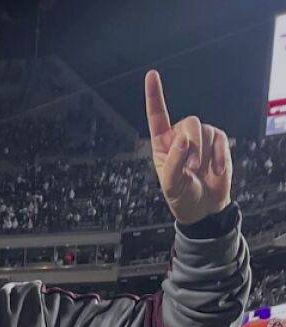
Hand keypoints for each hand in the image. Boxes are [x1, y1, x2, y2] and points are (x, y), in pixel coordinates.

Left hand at [145, 69, 231, 224]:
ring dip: (204, 152)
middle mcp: (180, 137)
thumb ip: (173, 162)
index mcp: (162, 144)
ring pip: (205, 130)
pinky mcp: (217, 143)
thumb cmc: (181, 195)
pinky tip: (214, 170)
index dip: (155, 95)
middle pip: (189, 122)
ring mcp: (199, 139)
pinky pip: (220, 138)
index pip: (157, 115)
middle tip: (192, 166)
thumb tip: (182, 140)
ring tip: (199, 171)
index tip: (152, 75)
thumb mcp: (170, 183)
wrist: (203, 206)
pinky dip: (218, 155)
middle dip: (193, 142)